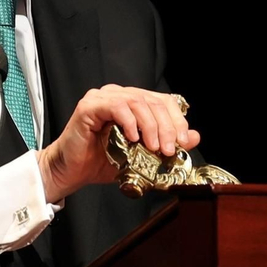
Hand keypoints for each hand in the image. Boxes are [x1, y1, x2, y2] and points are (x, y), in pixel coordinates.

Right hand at [37, 85, 200, 202]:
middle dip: (167, 126)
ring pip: (137, 102)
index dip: (177, 120)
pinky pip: (116, 107)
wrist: (72, 172)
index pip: (163, 101)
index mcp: (132, 102)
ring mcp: (102, 98)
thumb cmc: (101, 161)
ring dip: (151, 126)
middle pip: (153, 100)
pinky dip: (129, 122)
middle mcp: (118, 95)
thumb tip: (194, 137)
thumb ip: (167, 144)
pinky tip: (133, 139)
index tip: (184, 142)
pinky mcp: (89, 106)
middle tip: (170, 149)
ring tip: (155, 147)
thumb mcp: (142, 155)